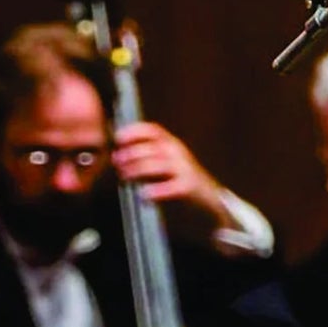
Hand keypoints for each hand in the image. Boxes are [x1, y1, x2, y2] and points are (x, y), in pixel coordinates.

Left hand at [112, 121, 229, 224]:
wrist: (210, 197)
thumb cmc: (181, 180)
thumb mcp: (167, 162)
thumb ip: (148, 157)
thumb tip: (120, 157)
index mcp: (172, 143)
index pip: (153, 130)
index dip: (134, 131)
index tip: (118, 137)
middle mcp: (178, 152)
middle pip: (151, 147)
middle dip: (131, 153)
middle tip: (117, 161)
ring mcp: (184, 168)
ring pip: (157, 164)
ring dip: (137, 169)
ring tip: (125, 176)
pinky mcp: (188, 186)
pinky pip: (169, 187)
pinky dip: (155, 190)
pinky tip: (143, 195)